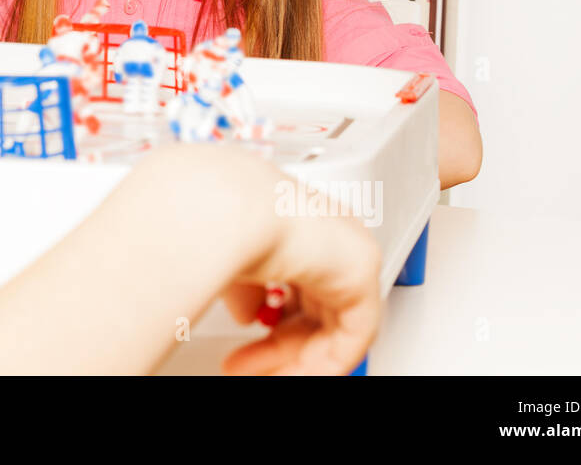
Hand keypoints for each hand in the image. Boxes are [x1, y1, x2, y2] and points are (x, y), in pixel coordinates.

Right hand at [218, 185, 380, 375]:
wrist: (229, 205)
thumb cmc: (218, 216)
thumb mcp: (230, 263)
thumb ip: (247, 291)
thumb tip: (248, 315)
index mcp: (300, 222)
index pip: (297, 282)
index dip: (271, 319)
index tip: (244, 340)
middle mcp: (330, 235)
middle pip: (314, 308)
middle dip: (278, 343)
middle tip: (247, 366)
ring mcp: (349, 252)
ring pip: (333, 326)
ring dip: (296, 359)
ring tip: (262, 375)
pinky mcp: (362, 275)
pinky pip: (351, 336)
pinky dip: (323, 363)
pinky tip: (292, 374)